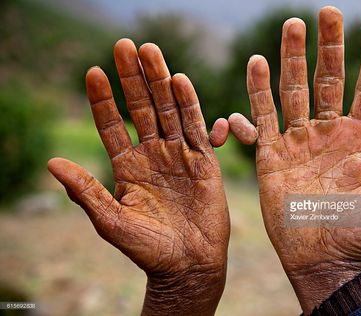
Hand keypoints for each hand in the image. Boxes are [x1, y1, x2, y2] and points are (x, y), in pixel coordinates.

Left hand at [48, 39, 229, 315]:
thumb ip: (86, 190)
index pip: (112, 125)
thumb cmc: (148, 249)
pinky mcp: (204, 160)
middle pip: (141, 108)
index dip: (103, 100)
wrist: (188, 264)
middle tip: (125, 45)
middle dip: (132, 78)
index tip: (93, 72)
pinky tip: (179, 81)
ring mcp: (179, 154)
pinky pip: (195, 127)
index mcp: (128, 167)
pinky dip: (189, 104)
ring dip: (159, 81)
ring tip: (149, 51)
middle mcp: (152, 154)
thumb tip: (52, 163)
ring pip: (168, 110)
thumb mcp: (110, 221)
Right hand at [229, 6, 360, 313]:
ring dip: (292, 59)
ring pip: (295, 91)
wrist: (322, 258)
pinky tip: (257, 65)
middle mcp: (329, 133)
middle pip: (329, 80)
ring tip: (292, 26)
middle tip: (326, 13)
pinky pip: (265, 117)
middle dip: (328, 46)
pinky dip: (259, 92)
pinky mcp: (272, 154)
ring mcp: (299, 141)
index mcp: (360, 138)